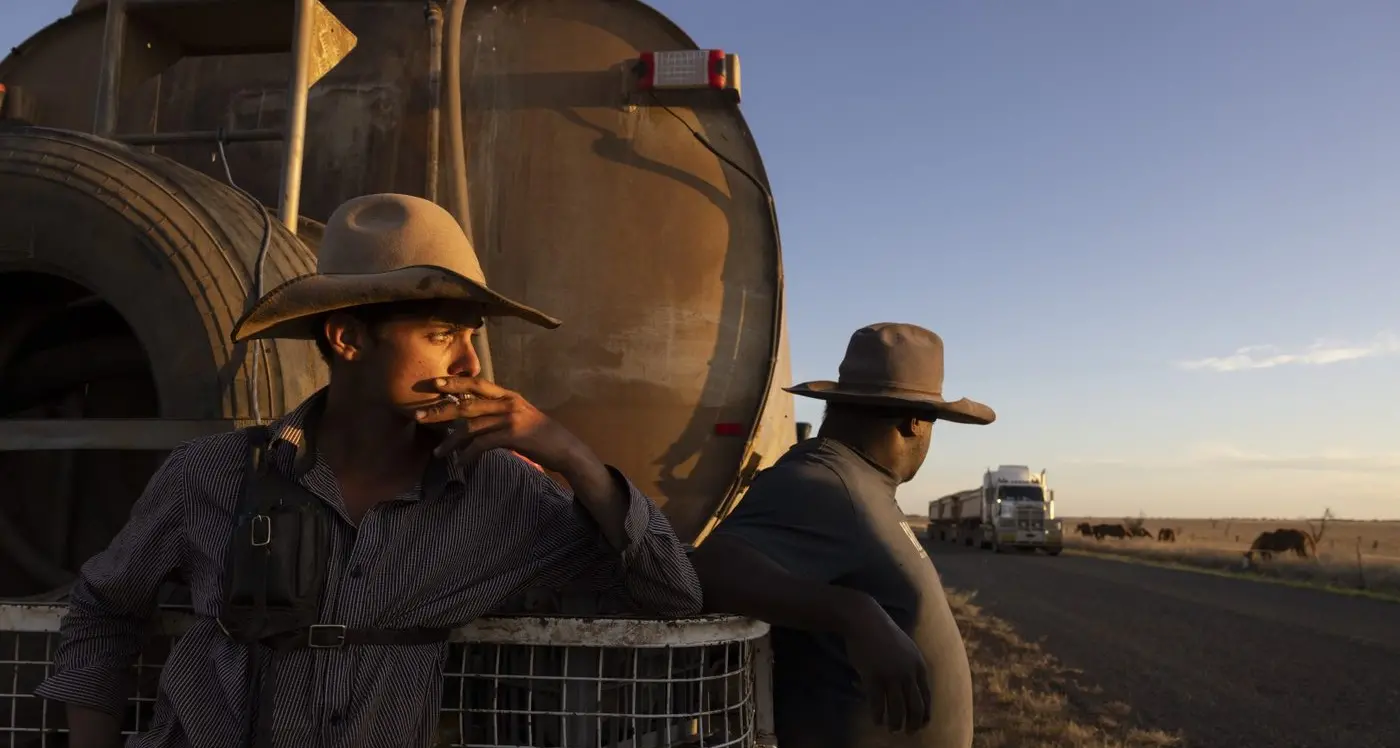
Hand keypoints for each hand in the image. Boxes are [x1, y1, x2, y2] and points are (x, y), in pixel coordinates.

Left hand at [414, 376, 588, 471]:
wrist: (566, 449)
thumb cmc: (540, 436)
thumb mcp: (520, 417)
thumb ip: (498, 414)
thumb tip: (471, 422)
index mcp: (508, 395)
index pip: (476, 384)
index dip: (453, 383)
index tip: (432, 384)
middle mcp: (508, 402)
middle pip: (467, 403)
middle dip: (441, 409)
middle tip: (418, 415)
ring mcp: (510, 417)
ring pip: (471, 425)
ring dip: (451, 441)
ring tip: (438, 453)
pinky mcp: (513, 434)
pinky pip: (482, 444)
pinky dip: (468, 454)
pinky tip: (461, 463)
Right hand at [844, 612, 930, 733]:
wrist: (864, 619)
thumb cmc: (883, 634)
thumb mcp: (906, 648)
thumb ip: (912, 667)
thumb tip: (913, 688)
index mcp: (919, 666)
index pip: (927, 697)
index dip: (924, 714)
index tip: (921, 725)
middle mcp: (908, 673)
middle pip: (915, 708)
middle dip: (913, 724)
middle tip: (907, 732)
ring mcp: (891, 676)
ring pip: (897, 710)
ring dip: (895, 724)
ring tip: (891, 729)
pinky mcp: (873, 677)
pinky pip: (878, 704)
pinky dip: (878, 716)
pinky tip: (876, 720)